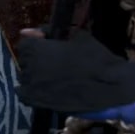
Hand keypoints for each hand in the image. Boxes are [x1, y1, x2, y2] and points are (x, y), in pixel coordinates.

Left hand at [14, 29, 134, 112]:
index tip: (50, 51)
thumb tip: (26, 31)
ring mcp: (31, 86)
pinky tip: (44, 90)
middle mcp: (29, 66)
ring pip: (24, 78)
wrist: (111, 85)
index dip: (37, 47)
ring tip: (53, 78)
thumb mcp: (75, 36)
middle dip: (36, 62)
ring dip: (34, 77)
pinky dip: (30, 92)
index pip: (25, 45)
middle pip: (24, 61)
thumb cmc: (95, 58)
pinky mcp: (36, 102)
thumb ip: (47, 31)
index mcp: (35, 48)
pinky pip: (24, 95)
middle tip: (54, 66)